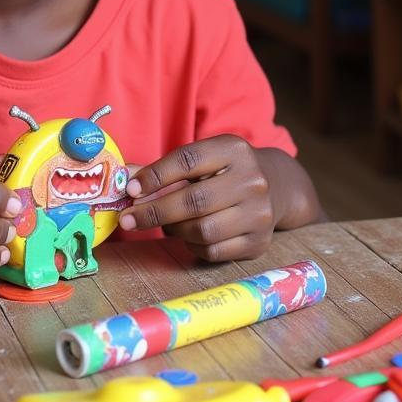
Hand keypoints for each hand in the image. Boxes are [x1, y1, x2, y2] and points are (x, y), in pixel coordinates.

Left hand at [118, 136, 274, 262]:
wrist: (278, 186)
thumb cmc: (225, 171)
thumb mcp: (203, 158)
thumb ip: (163, 169)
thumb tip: (124, 179)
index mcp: (234, 150)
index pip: (188, 159)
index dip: (156, 175)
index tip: (132, 190)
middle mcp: (251, 180)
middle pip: (194, 200)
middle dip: (154, 211)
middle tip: (128, 218)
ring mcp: (258, 213)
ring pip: (202, 230)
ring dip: (174, 229)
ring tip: (166, 223)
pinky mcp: (259, 242)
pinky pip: (213, 251)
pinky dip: (192, 245)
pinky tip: (188, 235)